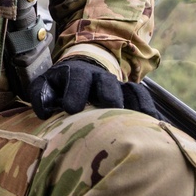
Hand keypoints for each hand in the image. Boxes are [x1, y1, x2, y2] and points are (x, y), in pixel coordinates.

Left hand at [29, 58, 159, 119]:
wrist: (81, 70)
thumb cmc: (60, 84)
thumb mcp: (46, 84)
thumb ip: (41, 95)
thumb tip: (44, 113)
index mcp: (76, 73)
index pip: (76, 80)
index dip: (74, 93)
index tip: (71, 109)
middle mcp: (99, 77)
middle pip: (107, 84)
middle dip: (108, 97)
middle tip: (110, 111)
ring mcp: (117, 85)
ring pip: (128, 91)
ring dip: (133, 106)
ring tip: (139, 123)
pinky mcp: (130, 95)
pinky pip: (143, 98)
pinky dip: (149, 110)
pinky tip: (154, 125)